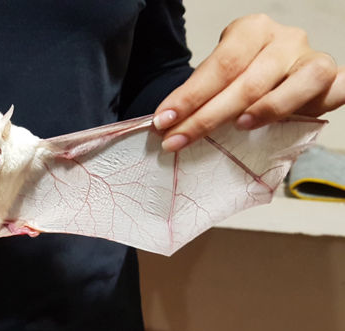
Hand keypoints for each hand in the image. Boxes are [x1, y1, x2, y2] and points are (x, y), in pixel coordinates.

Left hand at [154, 14, 344, 151]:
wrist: (278, 76)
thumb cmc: (243, 79)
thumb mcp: (220, 79)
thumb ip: (201, 96)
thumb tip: (165, 125)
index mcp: (250, 30)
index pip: (217, 66)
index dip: (189, 97)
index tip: (163, 122)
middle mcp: (283, 38)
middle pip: (245, 81)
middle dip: (206, 116)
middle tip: (177, 140)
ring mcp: (310, 57)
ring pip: (291, 86)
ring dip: (262, 111)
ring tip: (235, 129)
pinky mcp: (332, 78)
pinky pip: (336, 89)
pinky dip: (320, 103)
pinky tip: (291, 121)